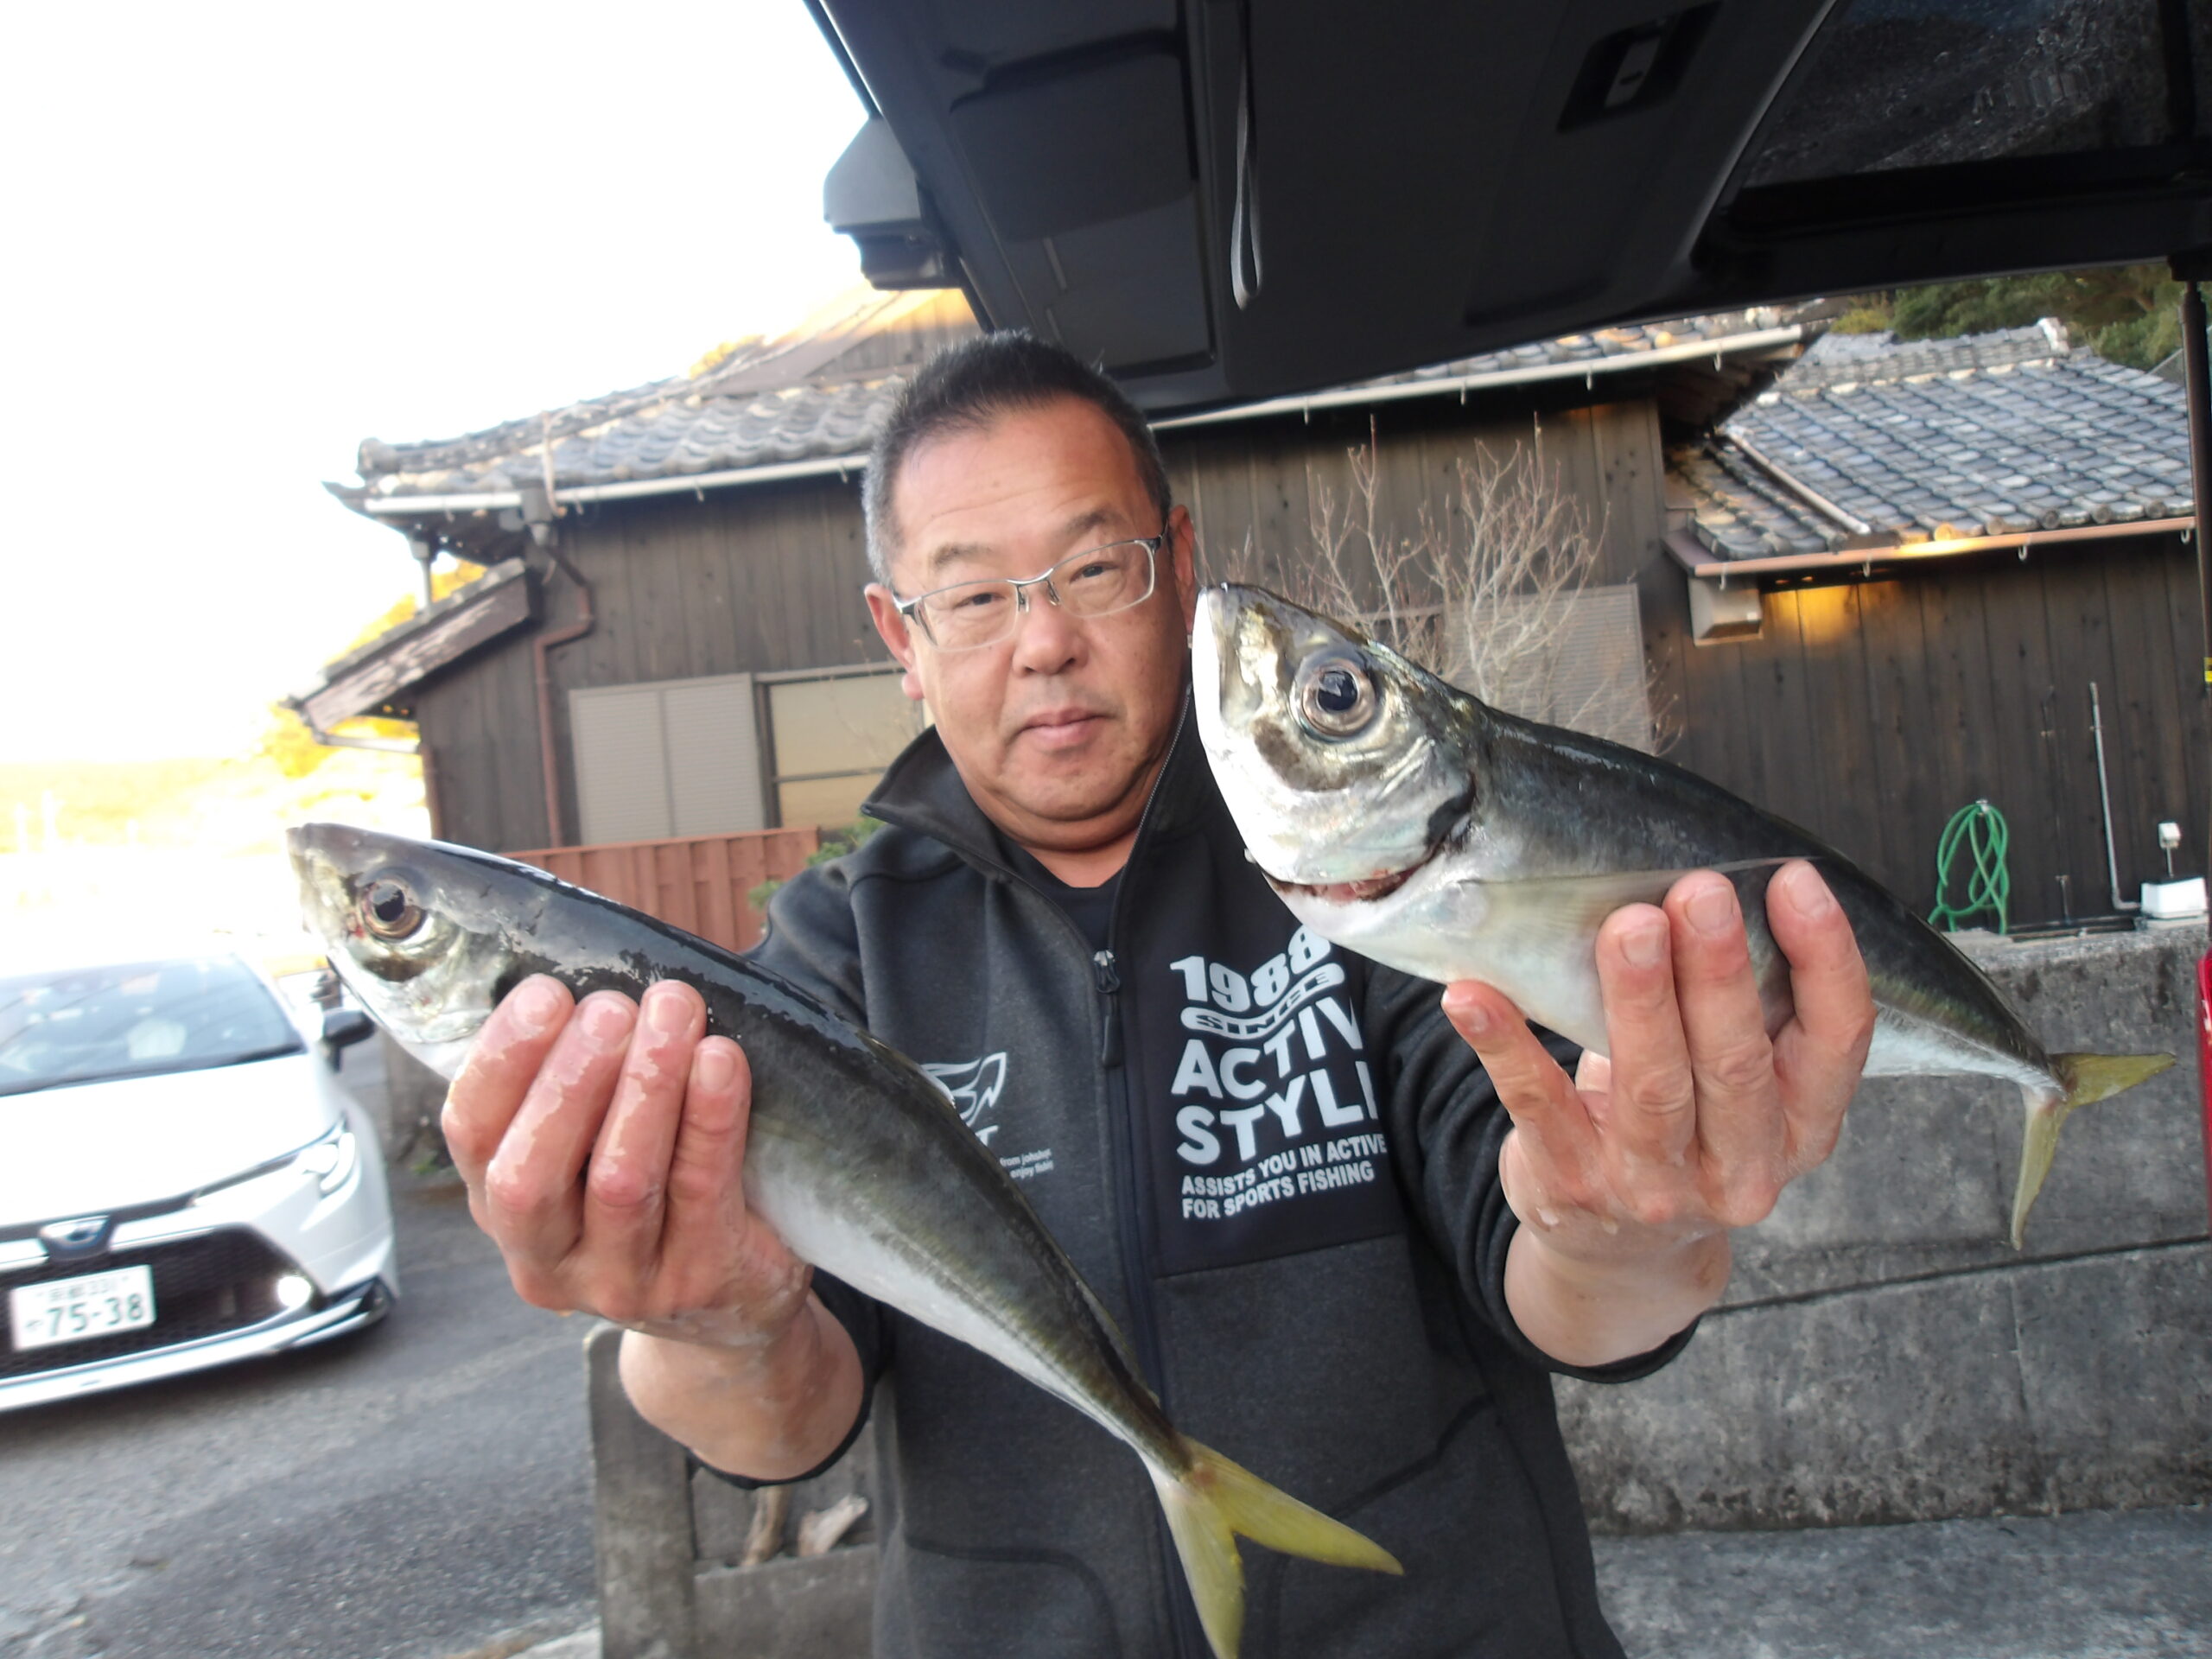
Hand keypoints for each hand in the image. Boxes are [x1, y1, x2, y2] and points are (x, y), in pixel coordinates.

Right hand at [442, 975, 811, 1348]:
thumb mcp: (593, 1146)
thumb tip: (583, 968)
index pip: (472, 1135)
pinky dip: (710, 1117)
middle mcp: (546, 1257)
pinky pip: (701, 1190)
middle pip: (533, 1171)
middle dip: (571, 1077)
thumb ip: (575, 1077)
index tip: (547, 993)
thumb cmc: (657, 1187)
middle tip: (613, 1005)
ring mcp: (620, 1282)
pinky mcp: (696, 1281)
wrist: (732, 1302)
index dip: (503, 1061)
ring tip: (673, 1010)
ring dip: (647, 1085)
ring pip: (621, 1181)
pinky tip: (722, 1059)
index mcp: (501, 1206)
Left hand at [1441, 860, 1874, 1363]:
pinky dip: (1504, 1045)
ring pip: (1652, 1088)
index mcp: (1802, 1128)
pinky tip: (1472, 994)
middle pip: (1737, 1066)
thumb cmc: (1687, 1129)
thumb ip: (1742, 1010)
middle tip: (1699, 892)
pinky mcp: (1571, 1185)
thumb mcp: (1739, 1087)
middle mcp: (1742, 1169)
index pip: (1837, 1043)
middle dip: (1719, 973)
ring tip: (1624, 925)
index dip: (1826, 961)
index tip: (1794, 880)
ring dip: (1637, 1000)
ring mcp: (1654, 1188)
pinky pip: (1537, 1104)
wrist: (1618, 1254)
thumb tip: (1706, 883)